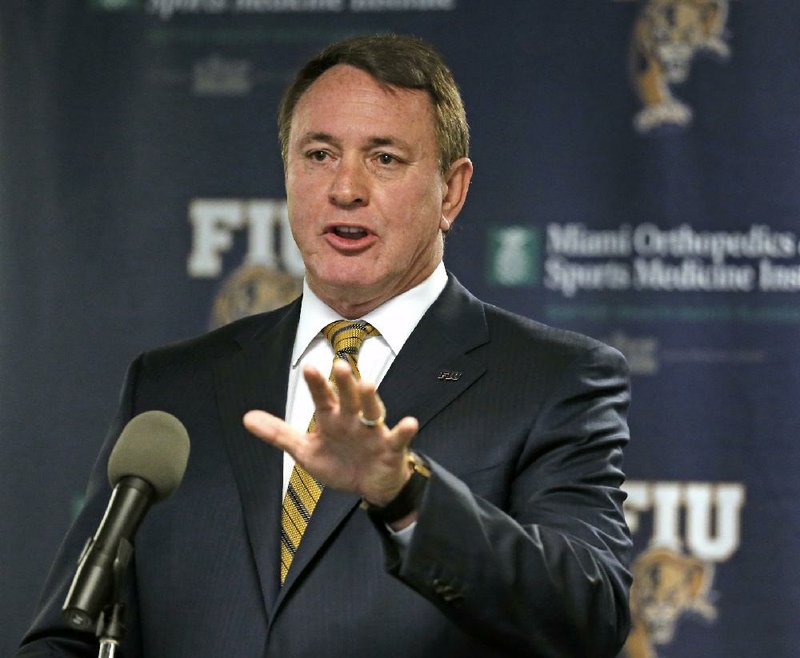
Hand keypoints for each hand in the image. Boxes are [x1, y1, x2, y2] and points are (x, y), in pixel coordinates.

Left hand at [243, 359, 419, 505]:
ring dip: (370, 399)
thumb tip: (246, 418)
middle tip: (338, 365)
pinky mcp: (391, 448)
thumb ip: (279, 434)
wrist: (370, 486)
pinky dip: (404, 431)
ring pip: (372, 412)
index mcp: (333, 419)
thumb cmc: (340, 463)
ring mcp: (374, 432)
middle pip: (348, 399)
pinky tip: (409, 423)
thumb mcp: (306, 451)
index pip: (323, 398)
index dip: (317, 385)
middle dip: (344, 383)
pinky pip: (399, 438)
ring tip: (367, 384)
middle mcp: (353, 420)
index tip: (308, 367)